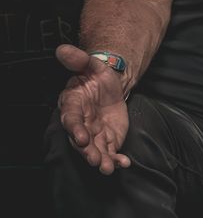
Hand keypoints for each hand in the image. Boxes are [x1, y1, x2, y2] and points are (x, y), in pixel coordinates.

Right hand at [55, 44, 130, 173]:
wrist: (112, 86)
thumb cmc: (97, 76)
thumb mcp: (92, 65)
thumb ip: (79, 60)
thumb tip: (62, 49)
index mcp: (73, 104)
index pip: (71, 118)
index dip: (75, 128)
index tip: (80, 137)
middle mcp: (81, 122)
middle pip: (81, 139)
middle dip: (87, 150)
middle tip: (95, 160)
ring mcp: (94, 133)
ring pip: (95, 149)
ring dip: (101, 160)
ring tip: (108, 168)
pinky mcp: (108, 140)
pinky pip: (111, 152)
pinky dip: (117, 159)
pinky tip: (125, 163)